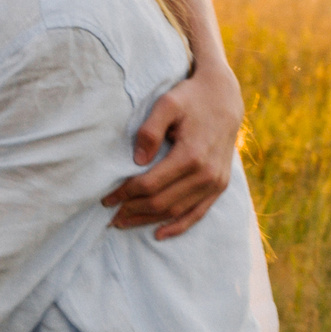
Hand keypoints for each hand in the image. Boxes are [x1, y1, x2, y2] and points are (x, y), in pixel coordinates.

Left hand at [104, 60, 241, 237]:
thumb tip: (137, 160)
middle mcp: (206, 174)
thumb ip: (150, 130)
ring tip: (124, 223)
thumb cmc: (190, 98)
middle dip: (132, 210)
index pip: (150, 184)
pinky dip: (178, 226)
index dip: (125, 194)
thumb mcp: (167, 104)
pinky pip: (198, 213)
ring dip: (148, 220)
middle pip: (162, 202)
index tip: (106, 198)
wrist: (224, 97)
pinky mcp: (220, 185)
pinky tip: (158, 234)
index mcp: (192, 155)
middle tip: (110, 215)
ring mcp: (216, 182)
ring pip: (177, 211)